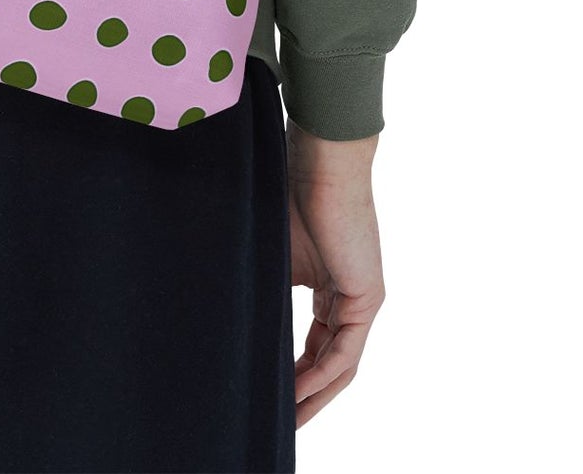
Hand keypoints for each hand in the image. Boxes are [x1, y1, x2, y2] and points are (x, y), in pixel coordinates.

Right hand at [286, 120, 384, 427]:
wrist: (319, 159)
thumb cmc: (287, 189)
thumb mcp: (267, 250)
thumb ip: (258, 284)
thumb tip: (215, 311)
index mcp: (327, 284)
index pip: (314, 344)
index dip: (291, 374)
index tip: (266, 393)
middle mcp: (348, 295)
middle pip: (328, 362)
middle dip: (304, 397)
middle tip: (278, 422)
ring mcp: (361, 297)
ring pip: (339, 365)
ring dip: (313, 396)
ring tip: (287, 422)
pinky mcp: (367, 296)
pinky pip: (344, 352)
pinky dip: (320, 376)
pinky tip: (296, 393)